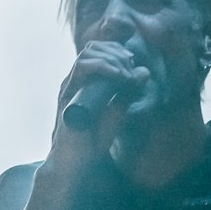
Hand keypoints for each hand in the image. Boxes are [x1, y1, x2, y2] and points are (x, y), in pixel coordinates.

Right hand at [52, 41, 149, 157]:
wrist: (77, 163)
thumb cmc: (93, 141)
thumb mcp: (117, 113)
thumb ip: (128, 92)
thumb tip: (144, 71)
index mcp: (85, 82)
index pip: (99, 50)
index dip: (118, 51)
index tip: (133, 66)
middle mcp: (75, 80)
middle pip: (94, 47)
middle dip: (118, 53)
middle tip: (131, 72)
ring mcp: (69, 86)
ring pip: (88, 53)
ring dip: (112, 58)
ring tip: (126, 75)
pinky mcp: (66, 94)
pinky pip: (82, 68)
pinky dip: (103, 66)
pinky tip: (119, 76)